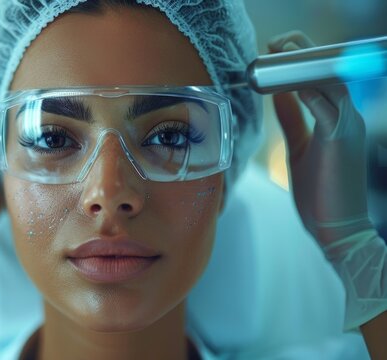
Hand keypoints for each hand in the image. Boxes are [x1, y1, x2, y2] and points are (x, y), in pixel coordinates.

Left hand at [270, 31, 386, 330]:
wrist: (335, 229)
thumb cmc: (319, 192)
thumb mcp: (300, 147)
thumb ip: (292, 119)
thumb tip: (277, 95)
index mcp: (336, 118)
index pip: (321, 78)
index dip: (299, 62)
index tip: (273, 51)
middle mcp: (346, 117)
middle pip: (329, 72)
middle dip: (302, 53)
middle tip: (274, 44)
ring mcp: (348, 126)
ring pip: (330, 81)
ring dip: (302, 65)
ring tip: (278, 51)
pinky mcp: (342, 139)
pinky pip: (327, 105)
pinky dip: (307, 90)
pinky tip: (287, 82)